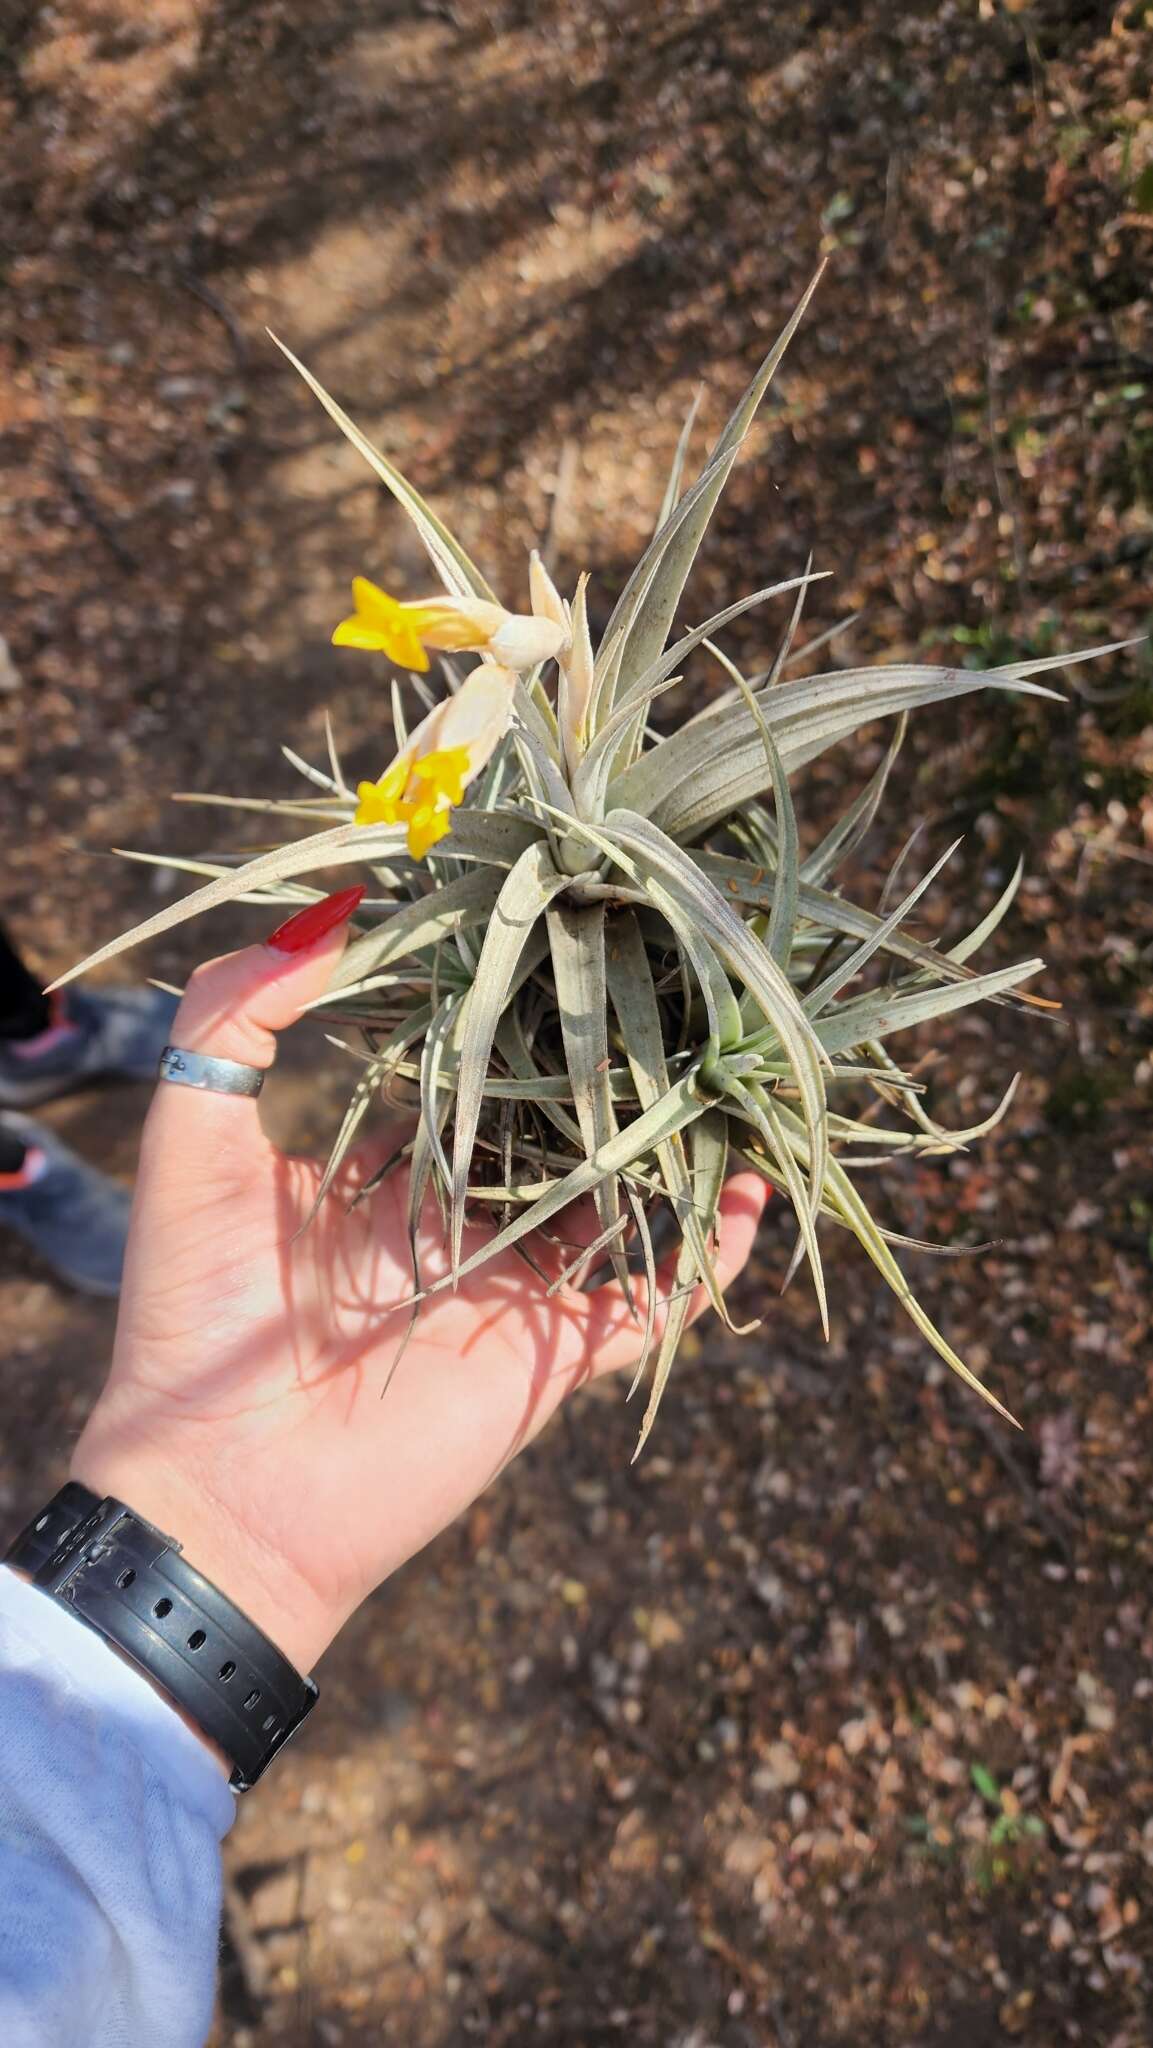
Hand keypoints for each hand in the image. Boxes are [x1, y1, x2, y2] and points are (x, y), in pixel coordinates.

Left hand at [72, 890, 765, 1675]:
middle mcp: (465, 1220)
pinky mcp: (555, 1359)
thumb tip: (329, 909)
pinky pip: (656, 1303)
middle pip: (561, 1125)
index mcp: (390, 1168)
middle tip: (667, 979)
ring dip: (675, 1145)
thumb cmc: (192, 1312)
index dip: (511, 1003)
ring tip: (727, 1065)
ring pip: (624, 1203)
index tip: (555, 923)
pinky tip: (751, 1192)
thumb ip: (233, 1016)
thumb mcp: (193, 1140)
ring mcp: (518, 1290)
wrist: (219, 1489)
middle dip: (612, 1063)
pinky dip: (709, 1256)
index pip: (471, 1064)